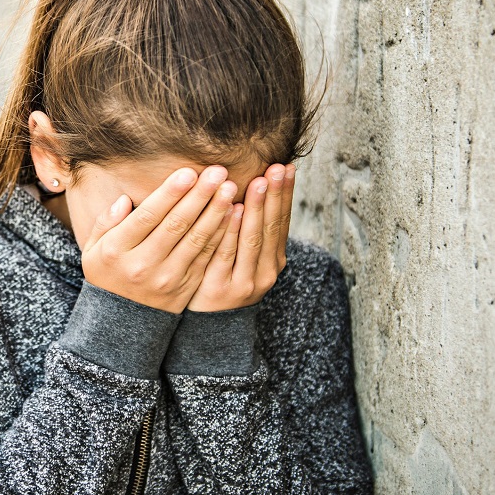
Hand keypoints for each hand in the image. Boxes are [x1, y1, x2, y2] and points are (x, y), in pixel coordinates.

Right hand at [81, 166, 237, 313]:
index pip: (147, 217)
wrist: (121, 321)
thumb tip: (124, 200)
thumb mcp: (93, 248)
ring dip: (216, 212)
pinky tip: (232, 214)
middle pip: (176, 225)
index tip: (188, 172)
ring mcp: (167, 278)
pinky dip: (221, 234)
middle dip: (199, 196)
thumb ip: (105, 222)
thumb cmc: (107, 272)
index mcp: (117, 251)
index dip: (169, 194)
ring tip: (230, 188)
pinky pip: (206, 257)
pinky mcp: (186, 287)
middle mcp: (143, 265)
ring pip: (196, 240)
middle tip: (218, 172)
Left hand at [187, 164, 294, 312]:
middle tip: (276, 168)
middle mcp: (266, 271)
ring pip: (253, 239)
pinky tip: (235, 210)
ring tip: (259, 181)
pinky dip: (232, 231)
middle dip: (275, 195)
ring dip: (257, 209)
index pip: (282, 221)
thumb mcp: (243, 258)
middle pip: (271, 227)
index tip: (287, 167)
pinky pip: (227, 254)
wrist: (208, 327)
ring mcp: (245, 282)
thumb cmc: (223, 281)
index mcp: (274, 260)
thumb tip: (254, 186)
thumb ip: (249, 230)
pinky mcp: (222, 289)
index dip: (285, 194)